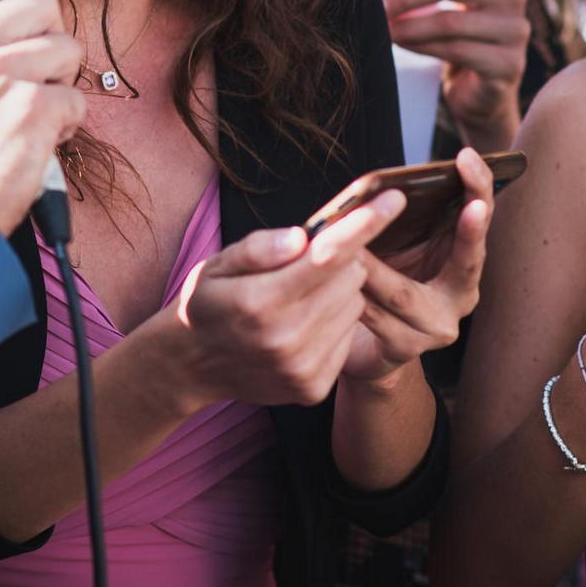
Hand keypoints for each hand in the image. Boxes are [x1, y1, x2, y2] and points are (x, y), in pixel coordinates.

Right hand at [0, 0, 84, 233]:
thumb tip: (11, 23)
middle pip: (41, 3)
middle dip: (54, 36)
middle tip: (39, 76)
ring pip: (68, 49)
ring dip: (64, 81)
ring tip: (35, 114)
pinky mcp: (31, 107)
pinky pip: (76, 98)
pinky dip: (68, 123)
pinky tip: (40, 142)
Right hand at [159, 191, 402, 412]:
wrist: (190, 365)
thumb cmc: (208, 302)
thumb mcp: (216, 264)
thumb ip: (257, 249)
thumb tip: (300, 239)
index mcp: (259, 302)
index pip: (327, 257)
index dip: (364, 225)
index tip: (395, 199)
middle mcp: (285, 339)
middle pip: (351, 278)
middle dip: (340, 260)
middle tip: (308, 262)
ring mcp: (301, 368)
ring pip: (354, 305)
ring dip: (337, 292)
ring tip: (299, 297)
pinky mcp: (313, 388)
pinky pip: (348, 336)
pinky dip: (333, 323)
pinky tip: (301, 325)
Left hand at [340, 149, 493, 384]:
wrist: (365, 348)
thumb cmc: (381, 283)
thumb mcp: (398, 247)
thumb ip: (402, 221)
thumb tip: (379, 185)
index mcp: (463, 265)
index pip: (478, 223)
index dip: (478, 189)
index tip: (469, 159)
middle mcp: (460, 297)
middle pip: (466, 260)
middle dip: (469, 228)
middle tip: (472, 202)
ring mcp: (436, 328)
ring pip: (403, 293)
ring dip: (375, 268)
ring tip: (354, 242)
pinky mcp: (403, 350)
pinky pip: (375, 318)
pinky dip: (352, 296)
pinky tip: (334, 280)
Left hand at [384, 0, 531, 151]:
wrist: (480, 95)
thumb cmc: (459, 42)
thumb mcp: (450, 7)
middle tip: (379, 6)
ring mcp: (515, 31)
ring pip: (450, 21)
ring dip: (409, 26)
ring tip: (385, 30)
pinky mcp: (508, 64)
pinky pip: (455, 50)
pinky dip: (422, 47)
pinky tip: (403, 45)